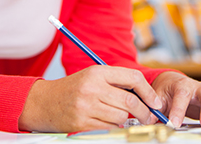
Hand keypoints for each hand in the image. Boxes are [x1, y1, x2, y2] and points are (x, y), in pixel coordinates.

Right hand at [18, 65, 160, 131]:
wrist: (44, 102)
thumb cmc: (74, 88)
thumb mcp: (93, 76)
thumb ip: (117, 82)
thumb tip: (146, 96)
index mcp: (98, 72)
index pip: (133, 78)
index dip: (148, 92)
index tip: (156, 102)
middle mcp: (93, 88)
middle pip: (130, 102)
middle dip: (144, 112)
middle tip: (148, 117)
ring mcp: (86, 107)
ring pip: (121, 118)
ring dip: (125, 121)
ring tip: (119, 116)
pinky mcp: (82, 123)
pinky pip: (109, 128)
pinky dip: (113, 127)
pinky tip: (108, 121)